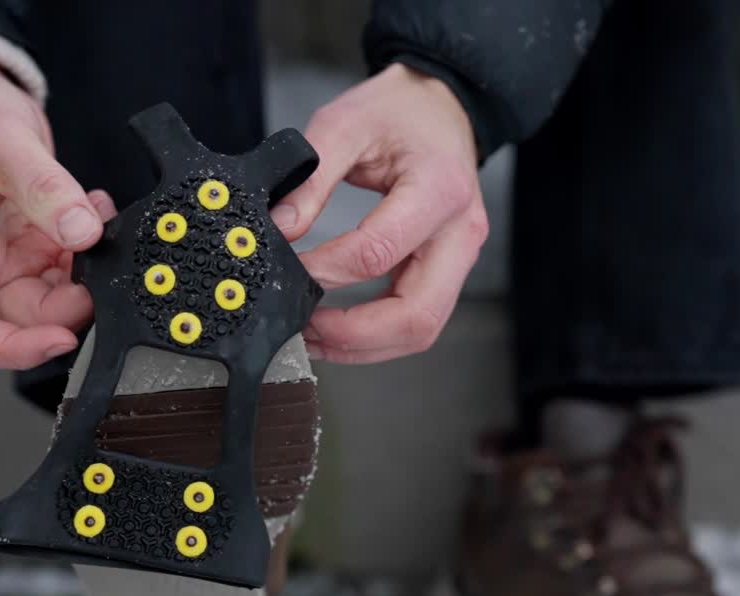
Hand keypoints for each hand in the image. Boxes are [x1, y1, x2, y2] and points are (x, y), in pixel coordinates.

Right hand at [0, 55, 114, 369]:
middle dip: (69, 304)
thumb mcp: (2, 141)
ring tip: (96, 216)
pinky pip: (68, 266)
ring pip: (53, 298)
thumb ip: (43, 188)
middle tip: (102, 264)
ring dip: (86, 273)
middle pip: (23, 321)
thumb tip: (82, 232)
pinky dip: (89, 246)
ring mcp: (6, 257)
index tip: (61, 337)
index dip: (15, 349)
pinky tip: (95, 207)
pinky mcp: (32, 242)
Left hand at [275, 63, 487, 362]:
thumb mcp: (346, 123)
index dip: (326, 272)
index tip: (287, 271)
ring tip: (313, 335)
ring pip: (420, 329)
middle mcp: (460, 232)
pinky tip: (337, 328)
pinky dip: (377, 334)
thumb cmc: (400, 111)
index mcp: (440, 189)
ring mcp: (460, 256)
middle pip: (416, 315)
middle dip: (353, 334)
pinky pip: (418, 319)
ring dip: (365, 345)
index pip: (379, 252)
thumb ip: (311, 177)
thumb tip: (280, 229)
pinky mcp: (449, 270)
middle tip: (303, 327)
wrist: (442, 105)